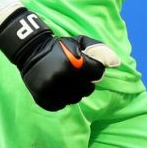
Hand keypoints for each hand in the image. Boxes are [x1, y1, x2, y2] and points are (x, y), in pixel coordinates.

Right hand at [0, 7, 119, 110]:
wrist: (29, 51)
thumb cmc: (59, 46)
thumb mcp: (79, 42)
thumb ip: (99, 50)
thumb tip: (117, 63)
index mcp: (74, 62)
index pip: (98, 74)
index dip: (94, 69)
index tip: (85, 65)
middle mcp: (62, 77)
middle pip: (88, 89)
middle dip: (85, 81)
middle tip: (74, 73)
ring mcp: (51, 90)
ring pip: (75, 99)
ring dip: (74, 91)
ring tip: (65, 80)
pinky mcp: (42, 98)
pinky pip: (61, 105)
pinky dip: (61, 98)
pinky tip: (56, 87)